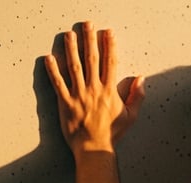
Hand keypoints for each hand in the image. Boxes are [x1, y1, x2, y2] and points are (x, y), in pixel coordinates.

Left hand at [44, 22, 144, 154]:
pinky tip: (49, 58)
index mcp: (110, 91)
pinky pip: (58, 84)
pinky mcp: (65, 103)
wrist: (95, 148)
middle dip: (89, 40)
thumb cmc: (113, 133)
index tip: (108, 33)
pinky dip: (52, 71)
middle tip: (87, 25)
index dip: (109, 46)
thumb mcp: (131, 115)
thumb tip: (140, 78)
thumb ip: (136, 96)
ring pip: (74, 67)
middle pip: (91, 60)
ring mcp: (79, 95)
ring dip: (71, 49)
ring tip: (68, 35)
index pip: (110, 63)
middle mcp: (94, 89)